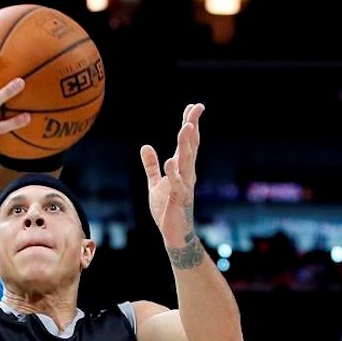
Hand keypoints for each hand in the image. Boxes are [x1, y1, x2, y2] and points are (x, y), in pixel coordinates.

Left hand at [140, 103, 203, 246]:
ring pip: (186, 162)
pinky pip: (177, 184)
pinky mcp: (179, 199)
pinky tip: (171, 161)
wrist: (173, 233)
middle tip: (196, 109)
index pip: (187, 143)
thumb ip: (151, 165)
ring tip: (186, 127)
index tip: (193, 106)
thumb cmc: (166, 208)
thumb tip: (145, 146)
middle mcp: (186, 174)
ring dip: (186, 145)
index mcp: (181, 169)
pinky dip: (174, 173)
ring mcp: (184, 186)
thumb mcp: (155, 183)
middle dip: (192, 127)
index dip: (189, 124)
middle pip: (190, 147)